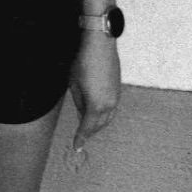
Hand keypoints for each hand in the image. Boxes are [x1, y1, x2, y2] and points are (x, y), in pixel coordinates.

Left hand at [69, 32, 120, 151]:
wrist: (100, 44)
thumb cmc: (84, 62)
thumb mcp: (74, 83)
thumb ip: (79, 102)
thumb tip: (83, 111)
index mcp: (96, 106)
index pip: (87, 128)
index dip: (81, 138)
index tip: (77, 147)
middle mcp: (109, 105)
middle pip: (99, 125)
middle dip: (89, 131)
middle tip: (81, 136)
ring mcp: (116, 97)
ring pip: (107, 118)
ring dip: (98, 123)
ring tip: (88, 124)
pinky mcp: (118, 89)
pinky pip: (112, 108)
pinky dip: (104, 113)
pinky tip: (97, 110)